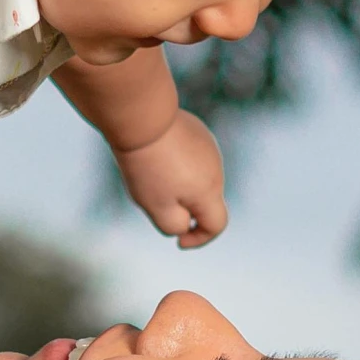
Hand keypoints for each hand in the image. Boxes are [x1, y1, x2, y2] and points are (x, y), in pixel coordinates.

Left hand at [115, 109, 227, 247]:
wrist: (142, 118)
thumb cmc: (147, 166)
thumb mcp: (157, 207)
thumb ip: (174, 225)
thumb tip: (184, 224)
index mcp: (210, 191)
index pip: (217, 225)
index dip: (199, 238)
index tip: (178, 241)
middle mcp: (216, 169)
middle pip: (205, 202)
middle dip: (184, 209)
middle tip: (152, 199)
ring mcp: (208, 148)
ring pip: (197, 179)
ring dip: (179, 186)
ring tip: (150, 173)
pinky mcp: (197, 132)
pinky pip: (191, 159)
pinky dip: (176, 165)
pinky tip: (155, 155)